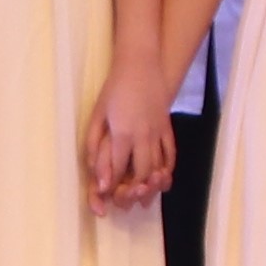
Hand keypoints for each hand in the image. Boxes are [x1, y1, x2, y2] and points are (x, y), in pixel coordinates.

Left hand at [84, 67, 175, 211]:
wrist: (140, 64)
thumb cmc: (114, 89)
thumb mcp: (97, 115)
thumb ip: (94, 145)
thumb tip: (97, 174)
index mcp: (123, 133)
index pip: (117, 169)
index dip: (111, 186)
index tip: (105, 195)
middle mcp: (143, 135)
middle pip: (141, 173)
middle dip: (133, 191)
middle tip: (127, 200)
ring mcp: (158, 131)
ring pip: (158, 166)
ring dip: (151, 185)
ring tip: (145, 196)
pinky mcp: (167, 126)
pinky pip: (171, 153)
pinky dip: (167, 168)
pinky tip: (162, 177)